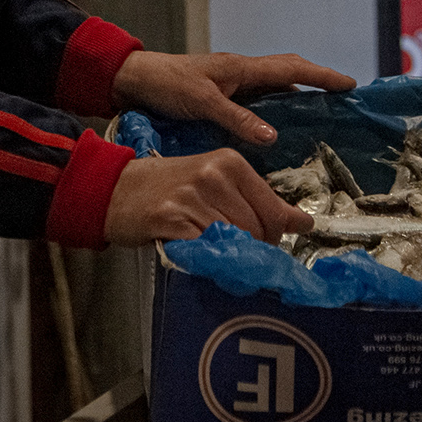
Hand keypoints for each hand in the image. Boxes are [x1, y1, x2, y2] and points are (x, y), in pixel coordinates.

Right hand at [102, 150, 310, 243]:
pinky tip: (194, 251)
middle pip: (256, 230)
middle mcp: (214, 175)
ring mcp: (192, 196)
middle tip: (229, 249)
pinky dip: (205, 259)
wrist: (117, 188)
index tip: (263, 243)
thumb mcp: (217, 182)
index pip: (273, 210)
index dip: (272, 235)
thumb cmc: (170, 186)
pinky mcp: (171, 219)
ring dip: (226, 255)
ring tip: (209, 247)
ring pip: (233, 242)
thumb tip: (304, 222)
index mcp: (231, 162)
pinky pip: (205, 250)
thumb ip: (259, 200)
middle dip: (250, 248)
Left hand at [110, 50, 355, 145]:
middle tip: (341, 99)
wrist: (134, 81)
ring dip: (296, 99)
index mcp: (242, 68)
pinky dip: (273, 112)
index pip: (292, 69)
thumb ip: (237, 119)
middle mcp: (241, 72)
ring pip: (273, 88)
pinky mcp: (221, 95)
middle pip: (289, 74)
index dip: (322, 76)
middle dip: (317, 83)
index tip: (349, 84)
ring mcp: (231, 83)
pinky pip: (257, 101)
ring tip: (318, 120)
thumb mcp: (202, 103)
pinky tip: (276, 131)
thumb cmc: (166, 86)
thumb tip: (274, 136)